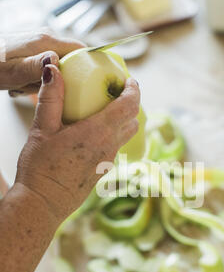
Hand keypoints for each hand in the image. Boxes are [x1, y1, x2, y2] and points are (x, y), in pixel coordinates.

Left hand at [0, 29, 83, 94]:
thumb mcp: (15, 72)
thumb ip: (37, 66)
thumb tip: (56, 61)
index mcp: (46, 41)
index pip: (81, 50)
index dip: (90, 67)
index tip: (91, 85)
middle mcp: (46, 38)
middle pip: (72, 60)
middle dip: (64, 80)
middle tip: (45, 91)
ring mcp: (39, 43)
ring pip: (58, 67)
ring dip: (47, 82)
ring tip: (25, 87)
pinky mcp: (33, 50)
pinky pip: (45, 68)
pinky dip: (37, 80)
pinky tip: (22, 84)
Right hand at [16, 64, 139, 220]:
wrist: (43, 205)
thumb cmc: (41, 169)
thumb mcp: (42, 129)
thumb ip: (51, 97)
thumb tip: (53, 67)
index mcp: (98, 132)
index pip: (129, 105)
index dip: (133, 90)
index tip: (129, 80)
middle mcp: (109, 146)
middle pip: (133, 120)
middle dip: (130, 103)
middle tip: (115, 92)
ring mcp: (108, 161)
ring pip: (125, 135)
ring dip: (121, 120)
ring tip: (103, 110)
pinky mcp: (102, 172)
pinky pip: (114, 148)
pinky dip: (111, 135)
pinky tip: (91, 134)